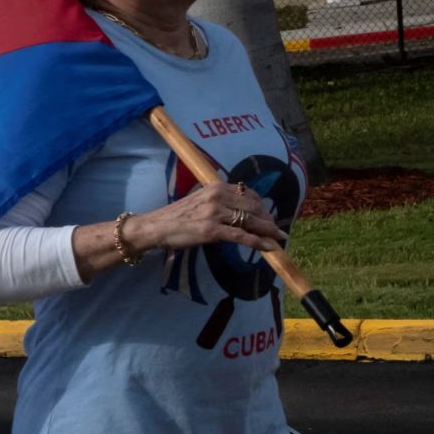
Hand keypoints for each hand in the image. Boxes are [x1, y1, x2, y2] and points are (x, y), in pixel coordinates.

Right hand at [137, 180, 283, 253]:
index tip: (268, 216)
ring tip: (278, 239)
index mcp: (216, 187)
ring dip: (268, 231)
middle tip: (276, 231)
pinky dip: (257, 242)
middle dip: (268, 220)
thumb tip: (239, 213)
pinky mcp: (211, 230)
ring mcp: (215, 213)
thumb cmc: (176, 217)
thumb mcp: (200, 202)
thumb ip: (219, 203)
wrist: (155, 227)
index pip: (249, 193)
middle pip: (253, 207)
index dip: (262, 206)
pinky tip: (268, 247)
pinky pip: (241, 236)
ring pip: (250, 221)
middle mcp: (218, 196)